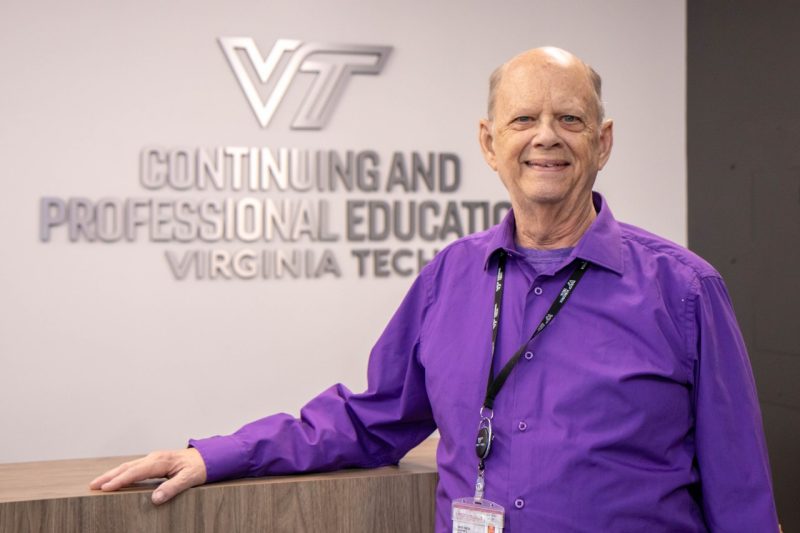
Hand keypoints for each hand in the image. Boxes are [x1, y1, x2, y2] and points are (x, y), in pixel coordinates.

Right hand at [89, 447, 206, 504]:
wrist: (208, 457)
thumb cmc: (199, 468)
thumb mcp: (189, 479)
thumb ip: (172, 488)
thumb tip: (155, 499)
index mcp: (161, 461)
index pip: (136, 472)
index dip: (120, 480)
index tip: (105, 487)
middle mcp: (155, 457)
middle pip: (128, 467)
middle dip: (109, 476)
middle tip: (92, 485)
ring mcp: (154, 458)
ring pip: (129, 465)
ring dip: (113, 473)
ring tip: (98, 482)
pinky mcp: (154, 462)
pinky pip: (135, 467)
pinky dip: (122, 472)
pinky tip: (116, 478)